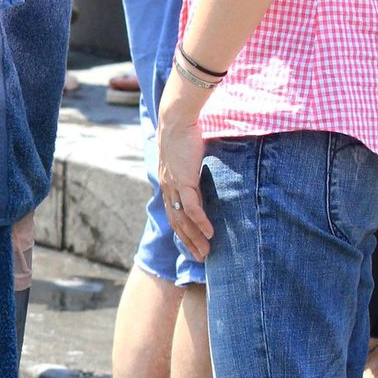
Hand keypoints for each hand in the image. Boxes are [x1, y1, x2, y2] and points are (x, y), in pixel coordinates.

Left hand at [157, 70, 213, 261]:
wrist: (176, 120)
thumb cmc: (184, 134)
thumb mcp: (188, 157)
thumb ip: (193, 168)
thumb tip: (202, 172)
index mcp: (167, 184)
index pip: (174, 213)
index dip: (182, 230)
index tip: (192, 243)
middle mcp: (168, 188)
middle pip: (177, 223)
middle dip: (188, 241)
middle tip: (200, 257)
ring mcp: (174, 186)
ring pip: (183, 219)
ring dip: (195, 237)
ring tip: (206, 252)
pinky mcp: (184, 181)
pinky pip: (192, 207)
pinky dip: (200, 222)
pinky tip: (209, 233)